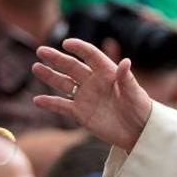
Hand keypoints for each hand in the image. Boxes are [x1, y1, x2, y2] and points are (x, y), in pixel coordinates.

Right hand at [33, 39, 153, 152]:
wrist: (138, 132)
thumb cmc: (141, 109)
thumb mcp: (135, 94)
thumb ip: (127, 79)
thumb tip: (126, 62)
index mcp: (107, 72)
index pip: (91, 55)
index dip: (79, 48)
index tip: (66, 43)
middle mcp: (94, 82)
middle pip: (72, 66)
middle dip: (56, 58)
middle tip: (41, 50)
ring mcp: (85, 97)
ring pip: (64, 83)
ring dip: (50, 76)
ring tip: (36, 67)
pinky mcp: (81, 113)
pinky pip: (62, 106)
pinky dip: (50, 103)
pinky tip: (37, 100)